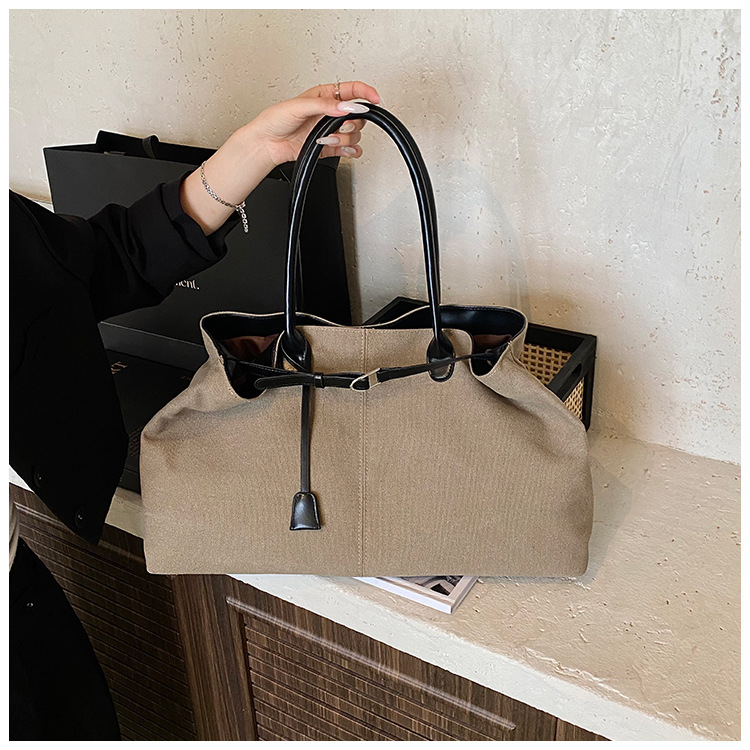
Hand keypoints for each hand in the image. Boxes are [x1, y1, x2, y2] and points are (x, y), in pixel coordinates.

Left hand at [249, 81, 380, 165]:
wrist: (267, 143)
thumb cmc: (276, 120)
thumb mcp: (299, 106)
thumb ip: (324, 105)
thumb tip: (345, 106)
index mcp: (325, 96)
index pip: (353, 90)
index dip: (366, 93)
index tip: (375, 100)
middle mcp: (331, 113)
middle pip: (358, 115)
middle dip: (353, 122)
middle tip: (340, 125)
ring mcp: (331, 130)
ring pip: (355, 134)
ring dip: (345, 138)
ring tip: (327, 139)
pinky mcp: (330, 146)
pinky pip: (350, 149)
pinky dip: (350, 150)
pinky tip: (343, 148)